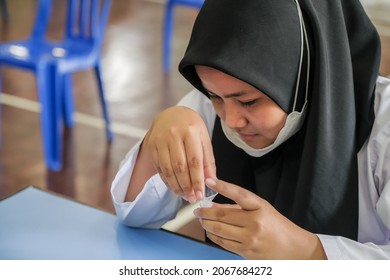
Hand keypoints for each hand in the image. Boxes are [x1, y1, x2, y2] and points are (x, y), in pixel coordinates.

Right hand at [143, 106, 215, 202]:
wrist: (172, 113)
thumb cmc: (191, 127)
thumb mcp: (204, 139)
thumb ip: (208, 161)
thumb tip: (211, 182)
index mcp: (190, 131)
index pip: (194, 161)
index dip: (197, 180)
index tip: (201, 194)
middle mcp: (173, 135)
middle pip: (180, 167)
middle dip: (186, 186)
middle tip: (192, 198)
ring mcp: (160, 141)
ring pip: (168, 169)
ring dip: (176, 186)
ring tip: (184, 195)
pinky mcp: (151, 147)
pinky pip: (159, 168)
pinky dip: (167, 181)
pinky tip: (175, 187)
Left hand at [194, 178, 326, 258]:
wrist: (293, 249)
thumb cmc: (277, 226)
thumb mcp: (261, 210)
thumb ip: (237, 207)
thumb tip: (213, 206)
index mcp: (260, 207)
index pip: (239, 194)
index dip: (223, 186)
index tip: (209, 181)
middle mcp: (255, 222)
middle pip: (222, 215)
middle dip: (205, 212)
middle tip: (197, 210)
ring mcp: (250, 238)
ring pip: (219, 230)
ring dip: (206, 224)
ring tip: (202, 220)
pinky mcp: (246, 251)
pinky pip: (223, 243)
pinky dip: (213, 236)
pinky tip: (211, 232)